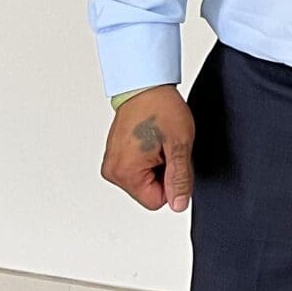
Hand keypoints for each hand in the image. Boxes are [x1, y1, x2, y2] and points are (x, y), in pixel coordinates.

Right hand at [101, 86, 194, 212]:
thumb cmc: (160, 108)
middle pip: (148, 191)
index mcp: (125, 173)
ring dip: (156, 165)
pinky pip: (137, 168)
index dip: (172, 182)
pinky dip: (148, 157)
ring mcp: (112, 163)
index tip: (172, 158)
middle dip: (163, 172)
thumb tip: (179, 204)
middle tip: (166, 147)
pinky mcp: (115, 155)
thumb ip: (179, 178)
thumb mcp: (179, 144)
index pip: (156, 201)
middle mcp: (113, 171)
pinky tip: (151, 139)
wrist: (146, 86)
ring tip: (158, 141)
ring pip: (144, 180)